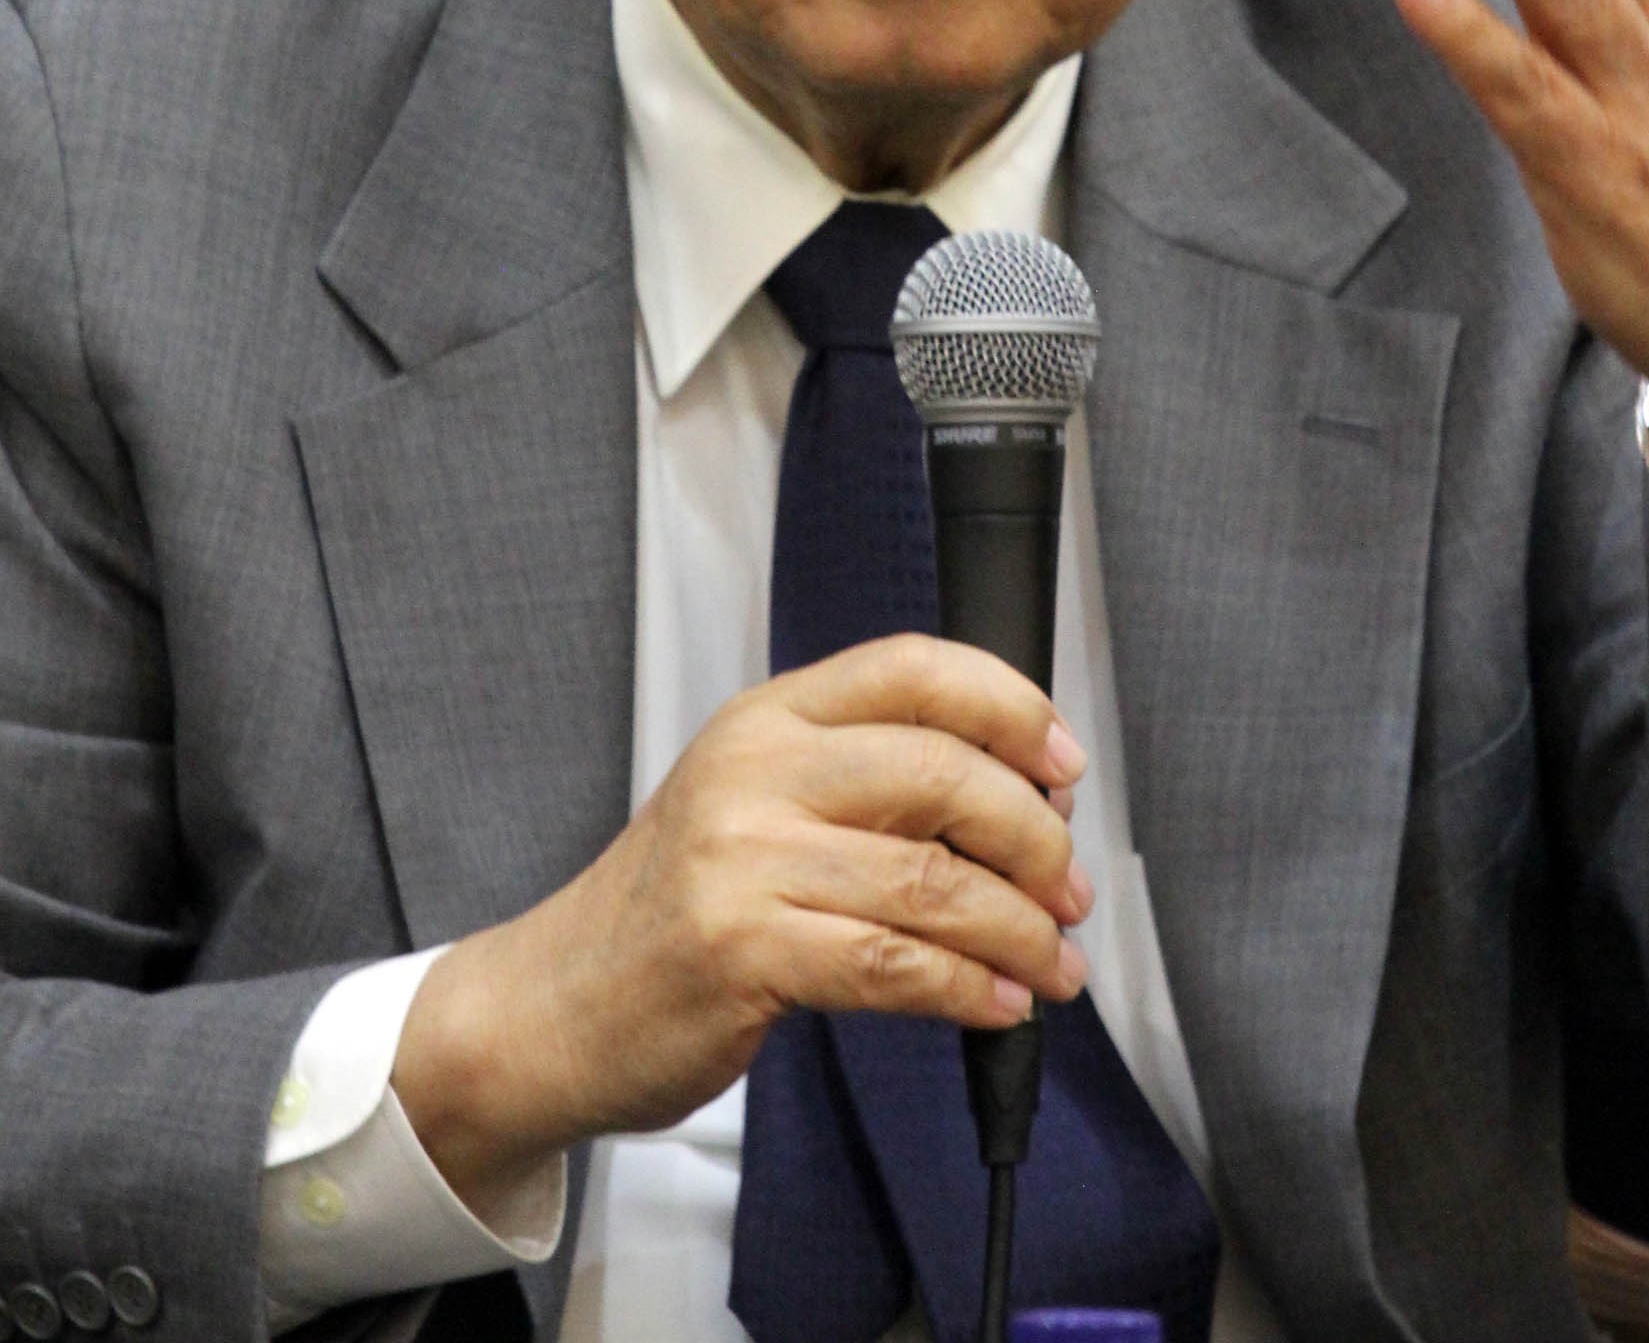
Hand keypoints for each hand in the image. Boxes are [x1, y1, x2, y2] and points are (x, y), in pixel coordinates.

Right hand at [392, 635, 1090, 1221]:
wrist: (553, 1003)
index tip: (1065, 763)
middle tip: (1069, 888)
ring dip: (1019, 930)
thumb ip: (861, 782)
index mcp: (768, 716)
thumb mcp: (754, 803)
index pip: (913, 669)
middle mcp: (756, 771)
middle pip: (942, 771)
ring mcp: (743, 859)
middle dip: (1034, 836)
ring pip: (931, 879)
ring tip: (1054, 964)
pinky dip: (968, 989)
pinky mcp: (741, 950)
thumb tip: (1016, 799)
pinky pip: (892, 965)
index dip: (1010, 705)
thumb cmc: (672, 909)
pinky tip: (1000, 1004)